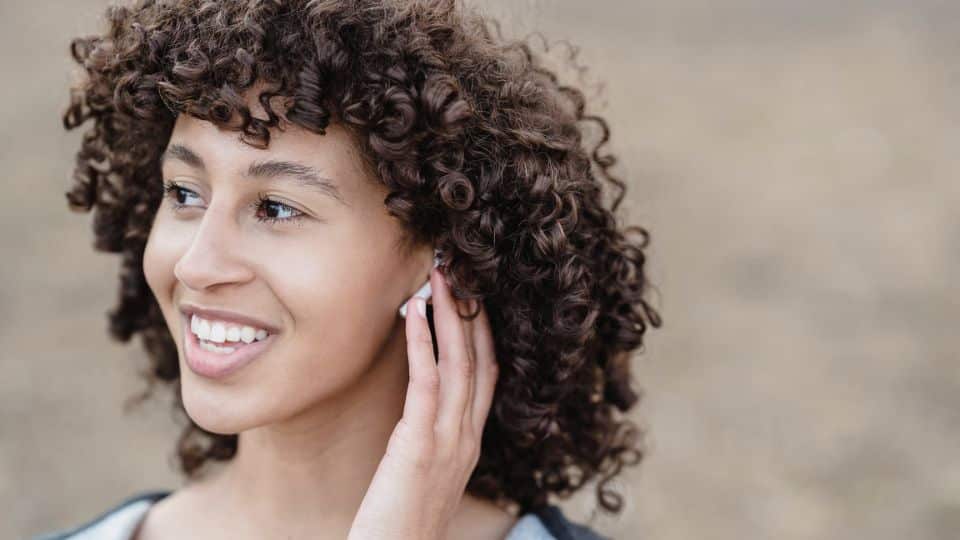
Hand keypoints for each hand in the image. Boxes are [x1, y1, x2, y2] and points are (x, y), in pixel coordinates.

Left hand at [347, 266, 499, 539]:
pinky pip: (426, 384)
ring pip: (459, 365)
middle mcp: (468, 438)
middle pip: (479, 361)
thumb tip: (419, 416)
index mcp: (470, 444)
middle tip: (458, 271)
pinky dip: (423, 344)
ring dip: (450, 317)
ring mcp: (449, 442)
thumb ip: (430, 444)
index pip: (486, 376)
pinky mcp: (420, 446)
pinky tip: (415, 315)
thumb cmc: (400, 526)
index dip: (483, 333)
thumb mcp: (425, 478)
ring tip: (438, 278)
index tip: (473, 297)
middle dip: (471, 313)